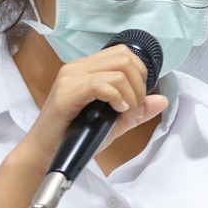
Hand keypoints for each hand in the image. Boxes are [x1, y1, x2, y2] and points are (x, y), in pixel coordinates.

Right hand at [20, 46, 167, 161]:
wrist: (45, 153)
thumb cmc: (74, 138)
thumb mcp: (112, 123)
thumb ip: (136, 111)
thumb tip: (162, 99)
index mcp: (88, 68)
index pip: (125, 54)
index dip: (140, 76)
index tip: (136, 102)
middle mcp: (78, 67)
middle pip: (126, 58)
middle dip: (139, 86)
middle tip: (132, 110)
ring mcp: (71, 77)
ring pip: (119, 70)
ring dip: (130, 96)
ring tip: (123, 116)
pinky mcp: (66, 92)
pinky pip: (102, 85)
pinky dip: (117, 99)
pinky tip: (116, 112)